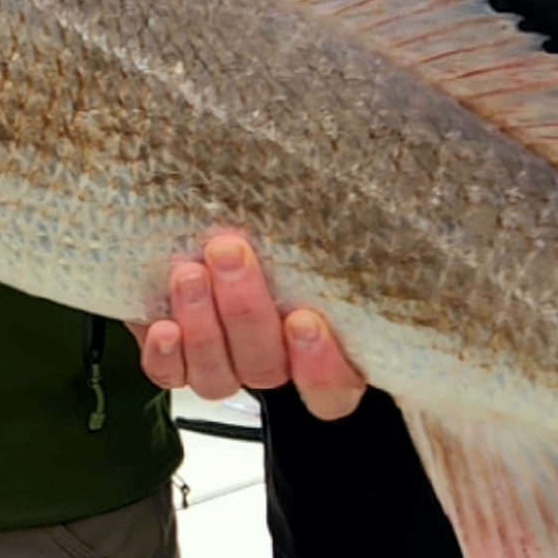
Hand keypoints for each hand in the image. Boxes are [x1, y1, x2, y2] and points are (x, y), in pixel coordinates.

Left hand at [134, 231, 369, 421]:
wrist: (203, 227)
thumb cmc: (273, 223)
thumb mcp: (310, 219)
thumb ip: (338, 222)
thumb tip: (394, 169)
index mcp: (324, 348)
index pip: (333, 387)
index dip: (322, 367)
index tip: (306, 318)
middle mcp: (274, 362)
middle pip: (266, 366)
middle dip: (246, 311)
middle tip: (230, 255)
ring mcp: (224, 366)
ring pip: (217, 375)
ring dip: (203, 326)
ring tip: (190, 273)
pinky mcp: (177, 360)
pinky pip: (170, 377)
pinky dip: (166, 356)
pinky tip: (163, 326)